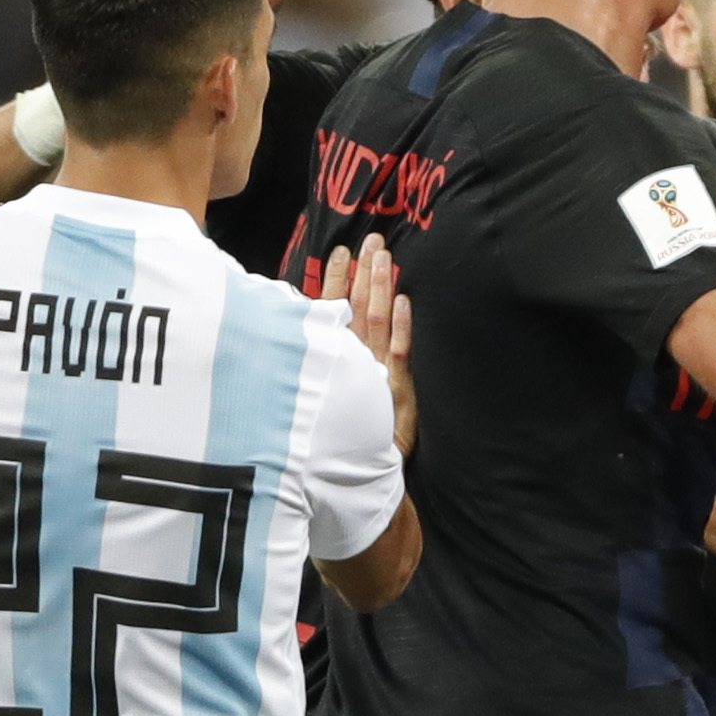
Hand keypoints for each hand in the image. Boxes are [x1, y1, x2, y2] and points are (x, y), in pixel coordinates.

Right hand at [320, 235, 416, 451]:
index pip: (335, 310)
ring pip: (375, 321)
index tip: (340, 251)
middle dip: (363, 273)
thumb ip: (318, 364)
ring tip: (384, 256)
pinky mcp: (393, 388)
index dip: (337, 280)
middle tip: (371, 240)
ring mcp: (373, 372)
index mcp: (334, 358)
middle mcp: (352, 360)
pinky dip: (400, 325)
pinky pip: (398, 351)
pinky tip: (403, 300)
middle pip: (357, 307)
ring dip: (379, 287)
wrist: (357, 474)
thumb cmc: (341, 435)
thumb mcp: (326, 396)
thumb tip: (312, 329)